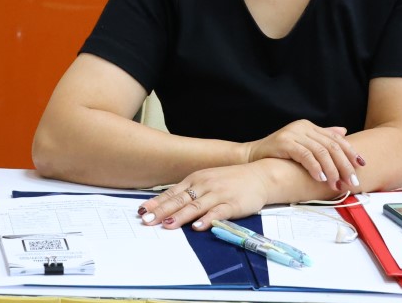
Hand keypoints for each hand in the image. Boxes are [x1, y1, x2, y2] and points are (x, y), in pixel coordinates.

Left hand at [138, 163, 269, 229]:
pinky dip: (207, 220)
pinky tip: (197, 227)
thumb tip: (169, 205)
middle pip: (179, 200)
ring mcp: (218, 194)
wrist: (259, 175)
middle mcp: (204, 185)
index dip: (156, 203)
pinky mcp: (232, 204)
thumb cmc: (230, 180)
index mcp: (195, 180)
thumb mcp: (207, 181)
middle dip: (162, 211)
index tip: (142, 211)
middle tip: (147, 220)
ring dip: (180, 216)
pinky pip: (217, 212)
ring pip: (195, 206)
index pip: (172, 193)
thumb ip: (190, 193)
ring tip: (167, 224)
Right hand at [244, 120, 364, 191]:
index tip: (361, 165)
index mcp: (309, 126)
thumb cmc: (279, 153)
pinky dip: (315, 167)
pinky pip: (305, 155)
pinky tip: (320, 178)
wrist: (253, 155)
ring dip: (332, 170)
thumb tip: (344, 132)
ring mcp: (293, 133)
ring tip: (337, 184)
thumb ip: (322, 138)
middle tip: (352, 181)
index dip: (350, 151)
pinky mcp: (284, 142)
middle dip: (344, 165)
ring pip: (321, 151)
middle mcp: (302, 127)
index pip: (335, 138)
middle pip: (331, 146)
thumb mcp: (302, 144)